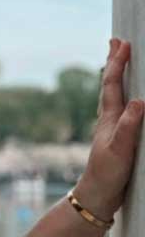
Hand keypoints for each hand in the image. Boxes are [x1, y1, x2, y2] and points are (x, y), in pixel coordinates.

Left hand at [75, 38, 144, 219]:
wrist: (97, 196)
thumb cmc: (108, 174)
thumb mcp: (120, 150)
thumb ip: (129, 126)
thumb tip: (140, 101)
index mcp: (108, 118)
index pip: (112, 84)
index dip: (118, 63)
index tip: (123, 44)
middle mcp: (107, 119)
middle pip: (109, 84)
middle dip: (114, 62)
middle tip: (115, 41)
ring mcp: (110, 128)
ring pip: (113, 95)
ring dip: (116, 76)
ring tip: (117, 61)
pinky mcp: (115, 138)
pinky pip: (118, 109)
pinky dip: (121, 95)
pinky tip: (124, 99)